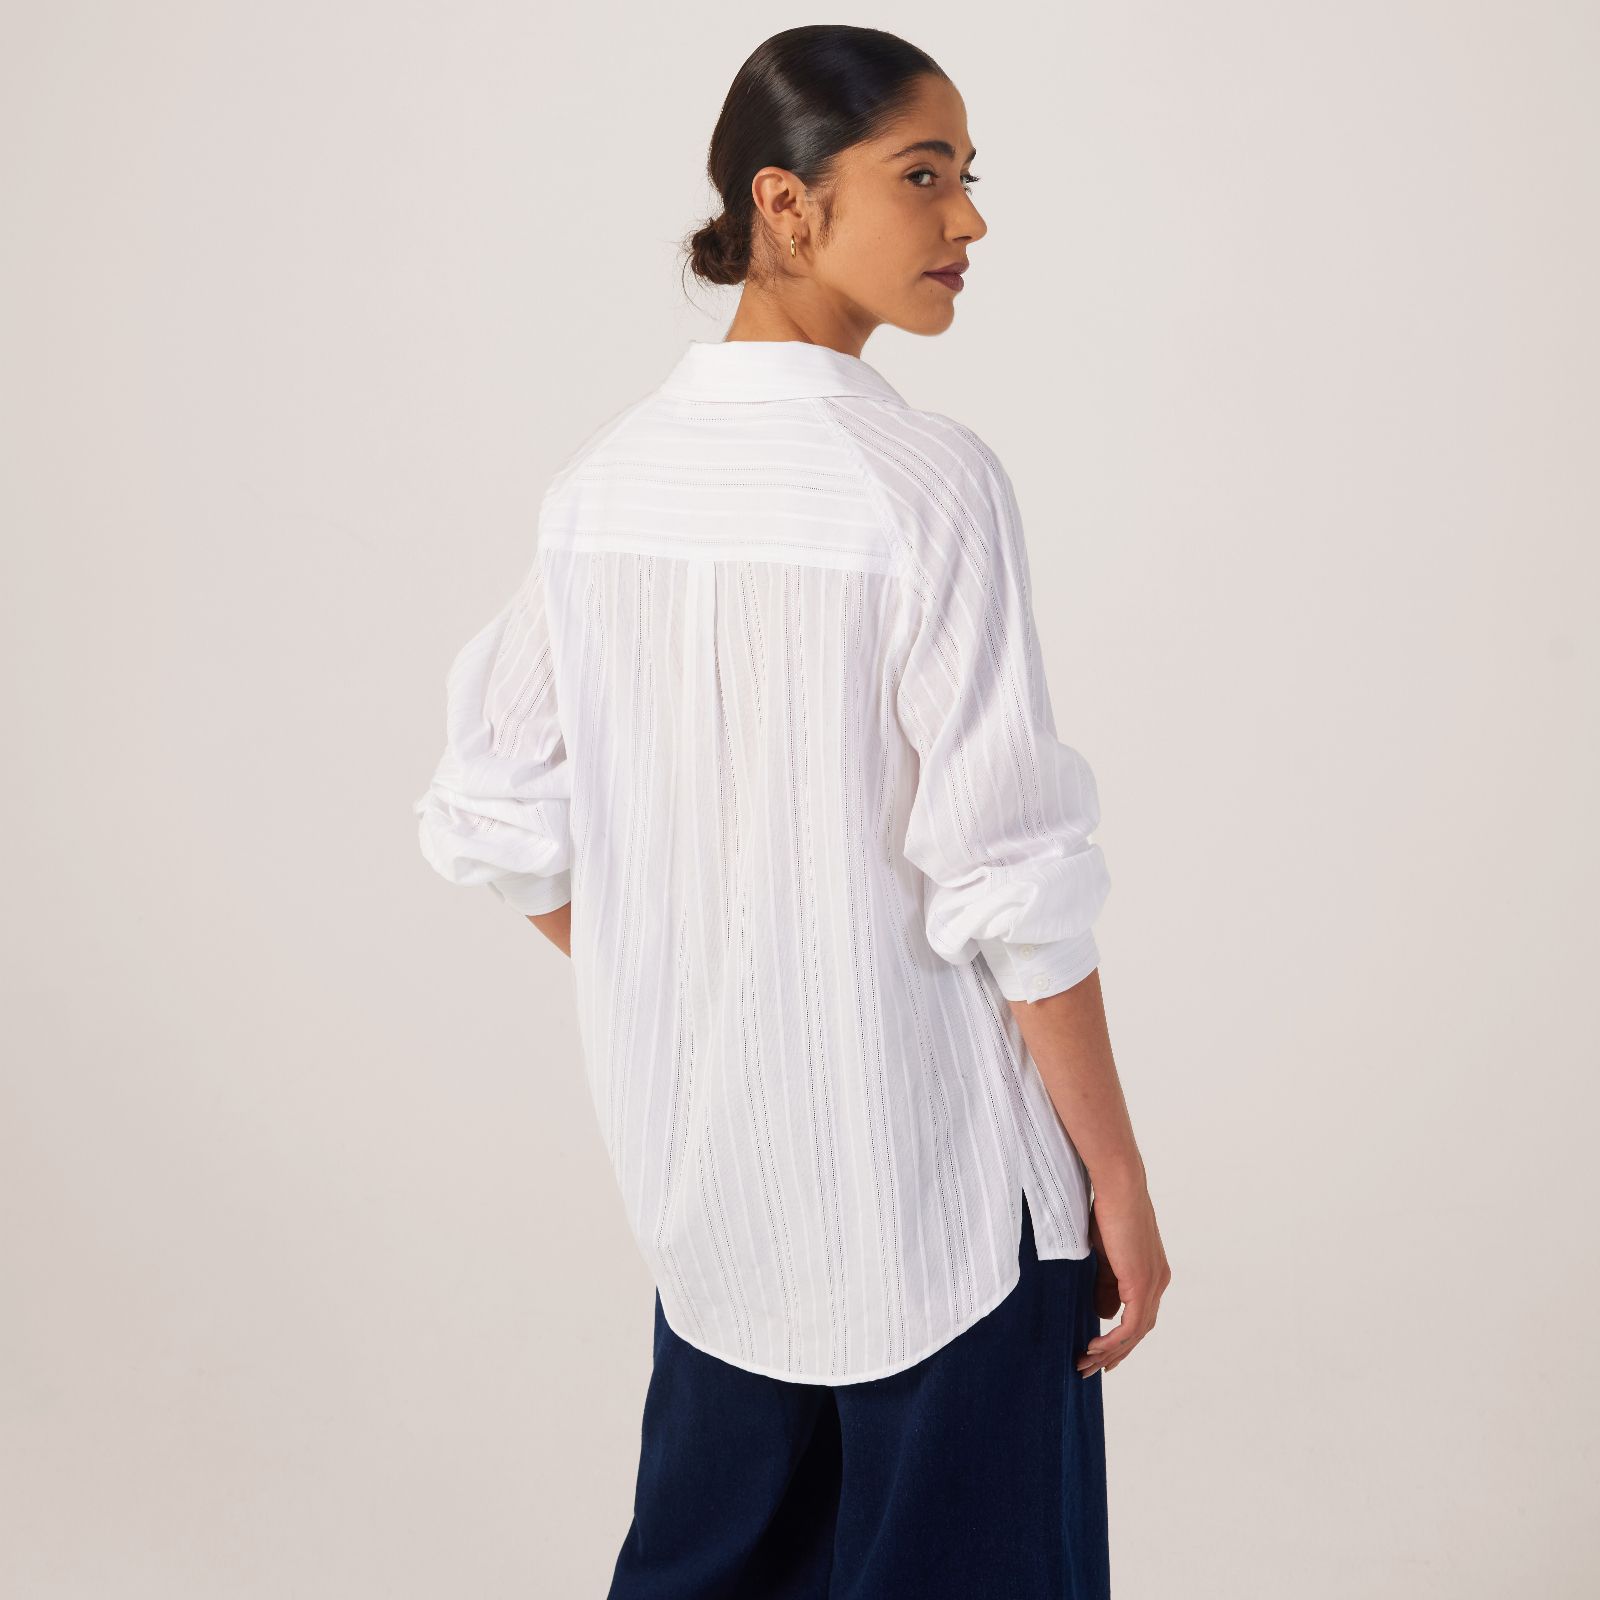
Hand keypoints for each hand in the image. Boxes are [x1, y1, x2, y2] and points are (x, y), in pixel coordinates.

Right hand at [1076, 1182, 1169, 1376]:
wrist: (1119, 1186)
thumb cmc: (1108, 1210)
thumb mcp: (1105, 1254)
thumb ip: (1107, 1283)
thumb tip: (1103, 1313)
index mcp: (1152, 1273)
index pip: (1140, 1316)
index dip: (1121, 1338)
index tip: (1100, 1353)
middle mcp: (1158, 1282)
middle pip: (1139, 1330)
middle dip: (1115, 1353)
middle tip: (1090, 1368)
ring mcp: (1153, 1284)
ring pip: (1135, 1333)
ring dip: (1110, 1352)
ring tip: (1085, 1363)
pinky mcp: (1142, 1283)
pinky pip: (1130, 1325)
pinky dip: (1112, 1341)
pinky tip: (1094, 1349)